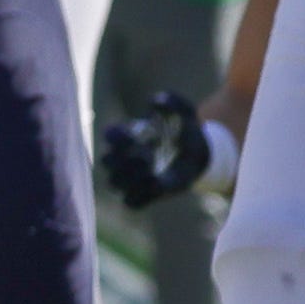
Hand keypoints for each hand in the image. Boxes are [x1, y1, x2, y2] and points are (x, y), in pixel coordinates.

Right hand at [98, 89, 234, 206]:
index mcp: (128, 135)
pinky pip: (130, 203)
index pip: (109, 135)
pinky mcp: (143, 195)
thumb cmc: (185, 131)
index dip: (119, 137)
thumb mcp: (186, 113)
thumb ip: (174, 102)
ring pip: (114, 183)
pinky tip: (157, 186)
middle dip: (124, 159)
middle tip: (148, 156)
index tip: (138, 136)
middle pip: (107, 161)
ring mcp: (130, 177)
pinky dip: (141, 197)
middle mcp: (123, 157)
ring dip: (132, 179)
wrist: (197, 154)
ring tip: (152, 172)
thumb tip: (157, 100)